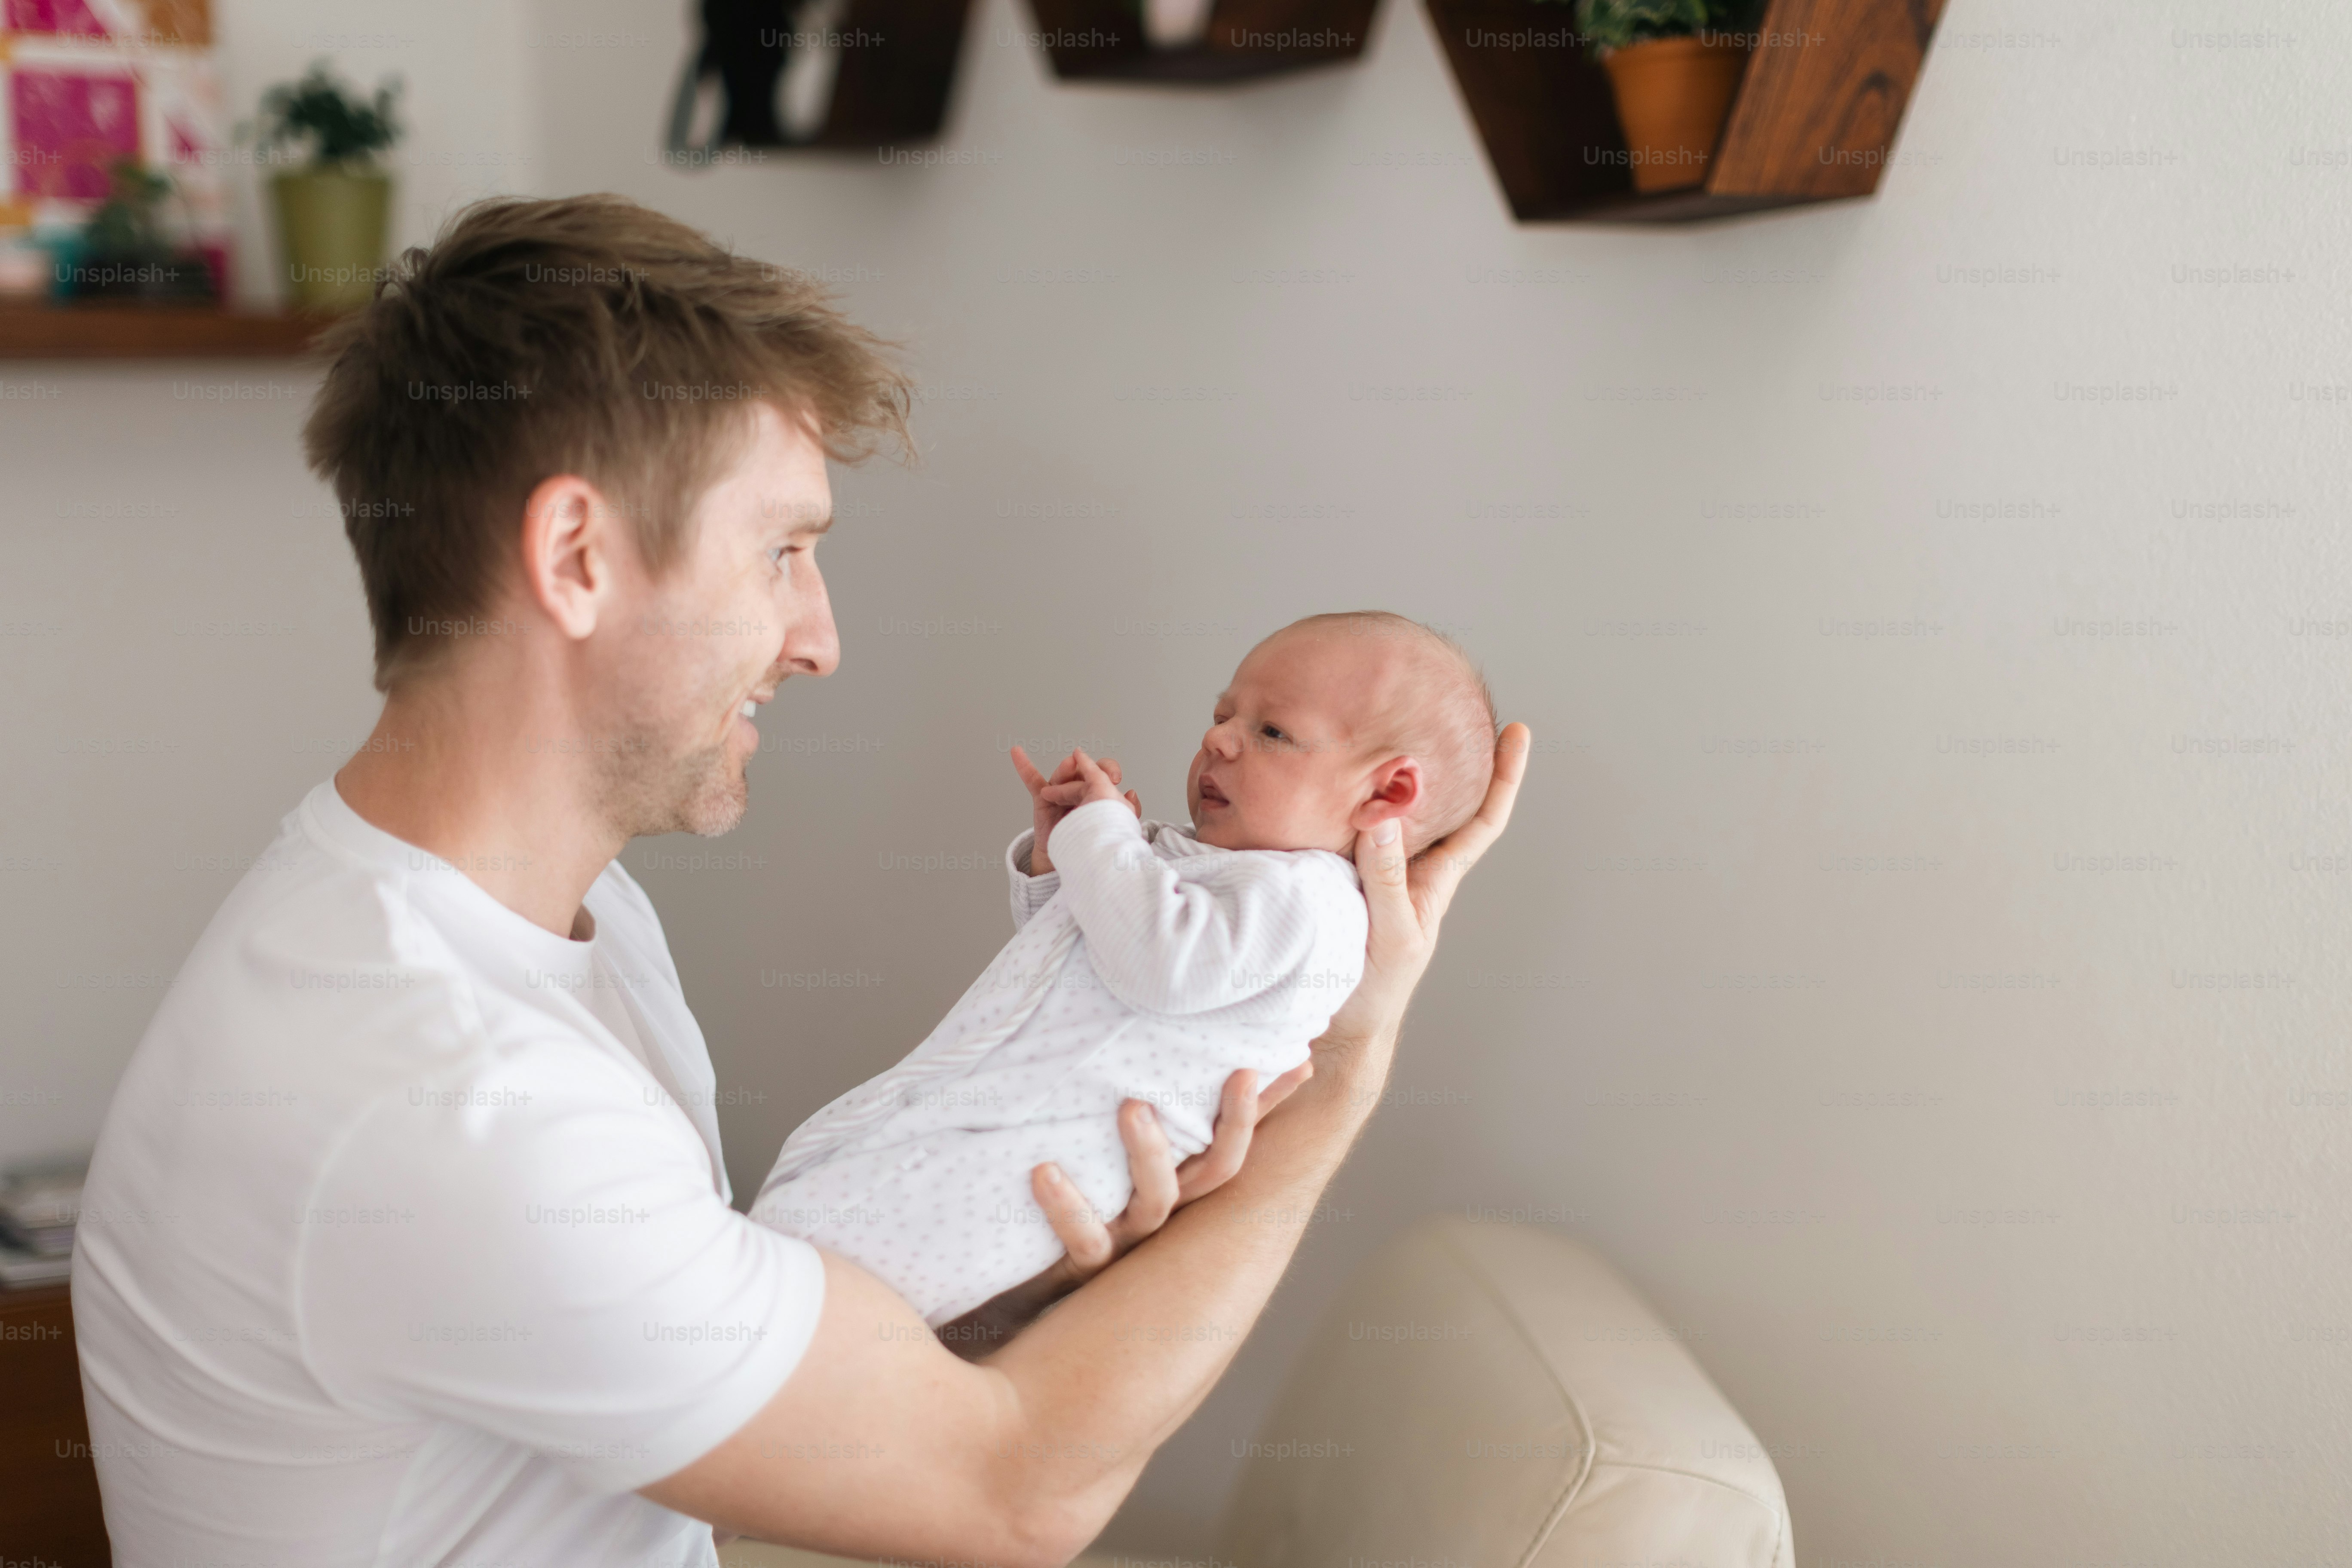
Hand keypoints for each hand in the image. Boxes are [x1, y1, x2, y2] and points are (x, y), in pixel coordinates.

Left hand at [930, 1062, 1311, 1359]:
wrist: (1004, 1276)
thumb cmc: (1053, 1193)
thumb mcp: (1088, 1138)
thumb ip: (1113, 1091)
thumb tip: (1126, 1009)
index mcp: (1172, 1179)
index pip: (1234, 1138)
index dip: (1269, 1105)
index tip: (1300, 1059)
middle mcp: (1159, 1211)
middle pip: (1217, 1172)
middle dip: (1235, 1123)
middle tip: (1238, 1071)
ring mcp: (1122, 1241)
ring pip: (1156, 1203)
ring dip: (1149, 1153)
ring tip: (1132, 1106)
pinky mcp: (1076, 1267)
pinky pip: (1082, 1241)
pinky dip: (1066, 1206)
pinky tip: (1044, 1171)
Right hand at [1011, 746, 1139, 874]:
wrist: (1073, 863)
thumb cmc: (1094, 841)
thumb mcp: (1117, 824)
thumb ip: (1127, 808)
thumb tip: (1132, 791)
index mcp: (1100, 792)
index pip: (1105, 772)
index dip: (1110, 770)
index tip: (1116, 779)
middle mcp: (1080, 790)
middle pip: (1083, 771)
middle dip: (1088, 771)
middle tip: (1094, 777)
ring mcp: (1060, 793)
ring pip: (1063, 776)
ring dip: (1065, 771)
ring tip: (1069, 767)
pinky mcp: (1043, 800)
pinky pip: (1032, 781)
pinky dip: (1023, 766)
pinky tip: (1017, 752)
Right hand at [1320, 722, 1530, 1061]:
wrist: (1333, 1026)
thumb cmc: (1373, 989)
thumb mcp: (1389, 935)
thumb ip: (1386, 880)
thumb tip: (1386, 820)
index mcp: (1432, 876)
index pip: (1481, 820)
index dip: (1503, 777)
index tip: (1516, 732)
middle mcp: (1404, 863)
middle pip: (1433, 797)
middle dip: (1438, 749)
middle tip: (1435, 698)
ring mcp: (1366, 865)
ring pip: (1382, 804)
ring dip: (1379, 766)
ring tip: (1372, 719)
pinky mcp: (1327, 870)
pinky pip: (1336, 823)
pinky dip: (1329, 795)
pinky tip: (1312, 771)